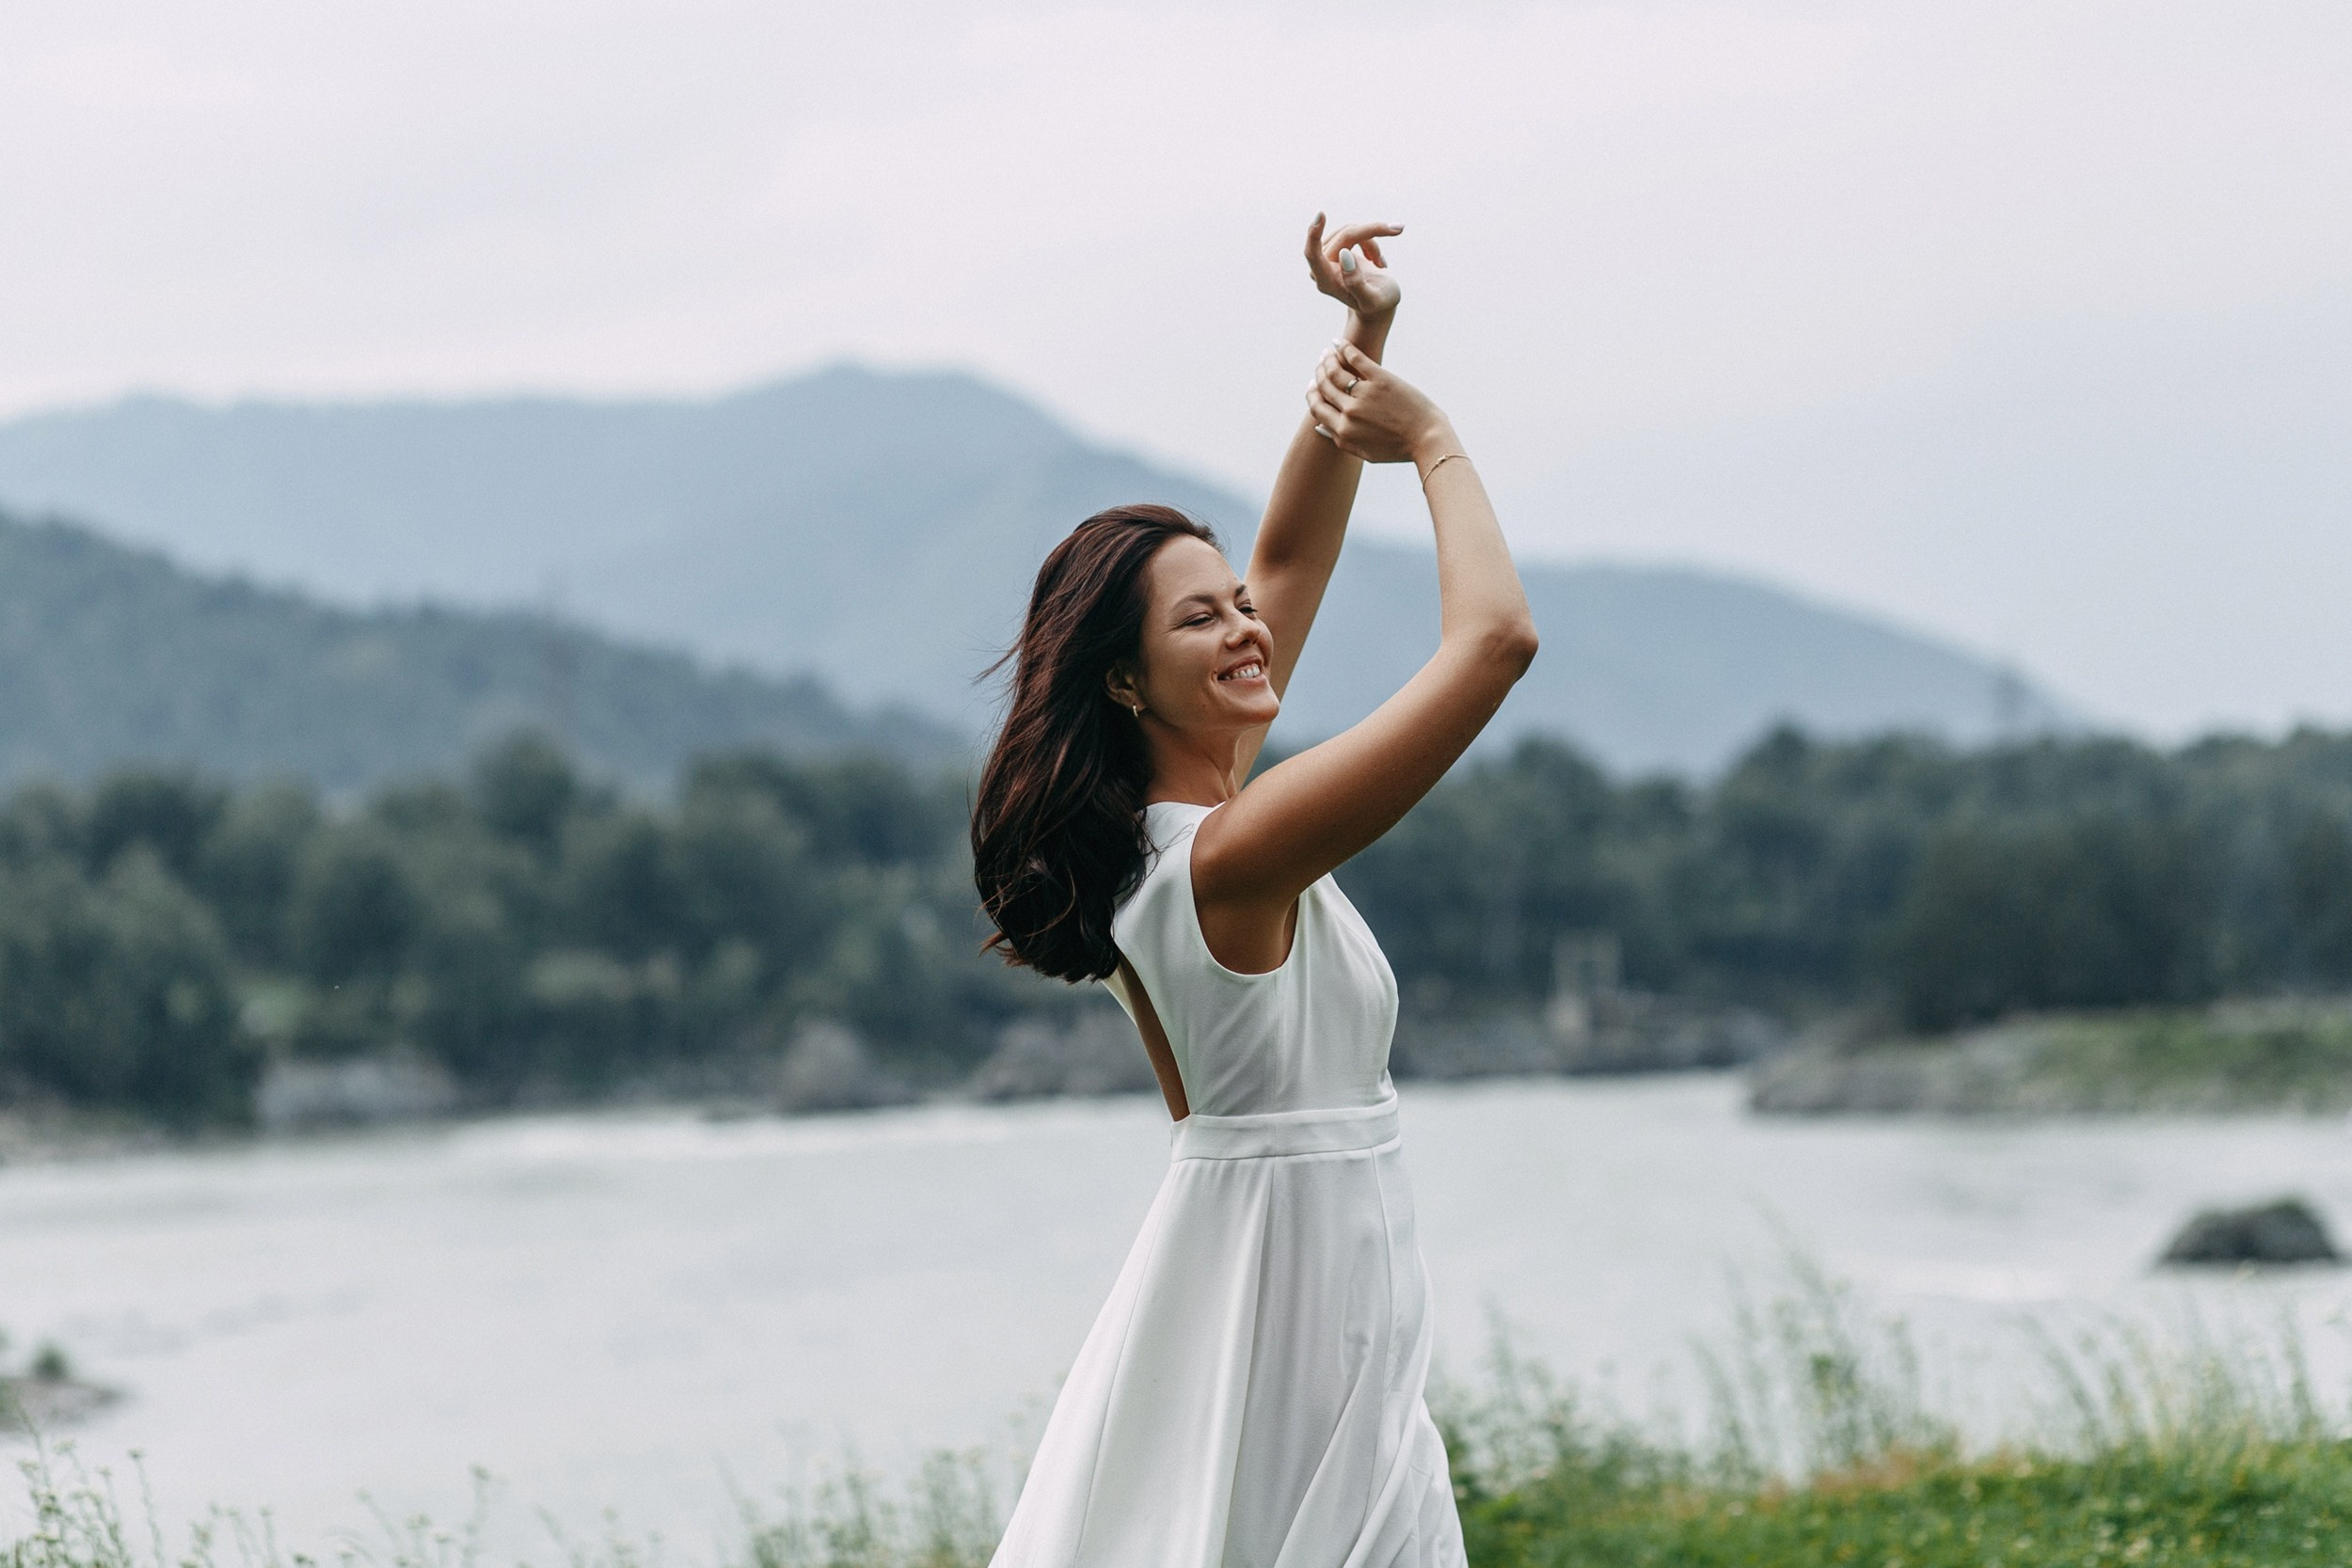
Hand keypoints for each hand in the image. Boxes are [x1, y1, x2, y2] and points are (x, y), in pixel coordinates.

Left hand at [1304, 213, 1401, 319]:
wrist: (1377, 305)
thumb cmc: (1377, 305)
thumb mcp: (1372, 300)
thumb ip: (1356, 283)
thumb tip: (1344, 254)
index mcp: (1326, 282)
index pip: (1312, 254)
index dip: (1315, 234)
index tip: (1320, 215)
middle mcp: (1322, 268)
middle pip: (1344, 236)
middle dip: (1370, 232)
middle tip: (1397, 230)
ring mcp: (1327, 257)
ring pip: (1350, 230)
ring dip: (1371, 240)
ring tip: (1379, 263)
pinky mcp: (1335, 248)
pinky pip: (1352, 231)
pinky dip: (1369, 240)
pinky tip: (1374, 259)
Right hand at [1305, 342, 1453, 464]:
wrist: (1427, 439)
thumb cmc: (1397, 448)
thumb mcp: (1365, 452)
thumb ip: (1340, 441)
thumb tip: (1319, 427)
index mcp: (1343, 431)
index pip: (1317, 407)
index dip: (1311, 394)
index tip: (1313, 385)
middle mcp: (1350, 412)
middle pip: (1324, 387)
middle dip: (1318, 373)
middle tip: (1320, 364)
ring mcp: (1365, 394)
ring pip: (1335, 372)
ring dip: (1328, 360)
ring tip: (1328, 353)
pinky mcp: (1381, 379)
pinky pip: (1356, 359)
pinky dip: (1344, 348)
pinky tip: (1339, 343)